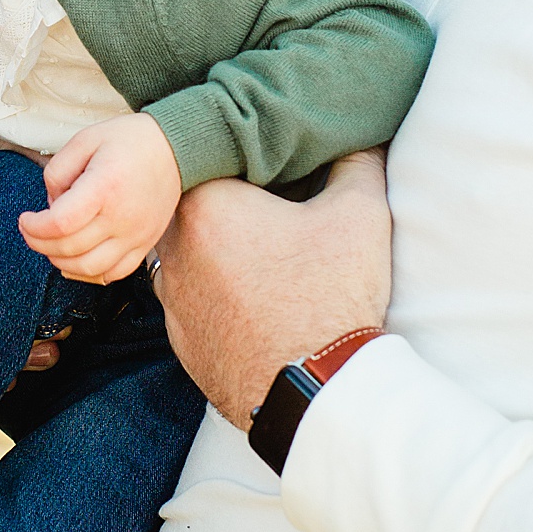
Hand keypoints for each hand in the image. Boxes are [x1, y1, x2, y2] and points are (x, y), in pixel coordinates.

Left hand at [19, 112, 182, 284]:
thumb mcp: (85, 139)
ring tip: (51, 245)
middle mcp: (122, 217)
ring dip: (61, 262)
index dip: (34, 228)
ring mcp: (136, 235)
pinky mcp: (145, 244)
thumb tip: (50, 205)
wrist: (175, 149)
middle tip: (31, 231)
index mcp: (105, 187)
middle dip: (39, 243)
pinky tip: (76, 258)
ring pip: (89, 268)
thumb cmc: (129, 140)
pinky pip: (113, 274)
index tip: (25, 219)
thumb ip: (58, 171)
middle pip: (69, 248)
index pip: (60, 224)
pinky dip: (89, 273)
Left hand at [153, 149, 391, 426]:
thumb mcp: (359, 214)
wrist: (315, 392)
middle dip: (226, 205)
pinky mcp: (182, 342)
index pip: (210, 160)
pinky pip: (194, 302)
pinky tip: (256, 301)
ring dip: (217, 252)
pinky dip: (218, 296)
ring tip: (264, 257)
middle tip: (270, 208)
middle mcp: (172, 250)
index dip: (245, 160)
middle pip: (191, 207)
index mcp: (204, 206)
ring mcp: (172, 301)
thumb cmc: (331, 297)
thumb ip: (356, 162)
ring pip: (187, 256)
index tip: (275, 168)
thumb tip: (360, 139)